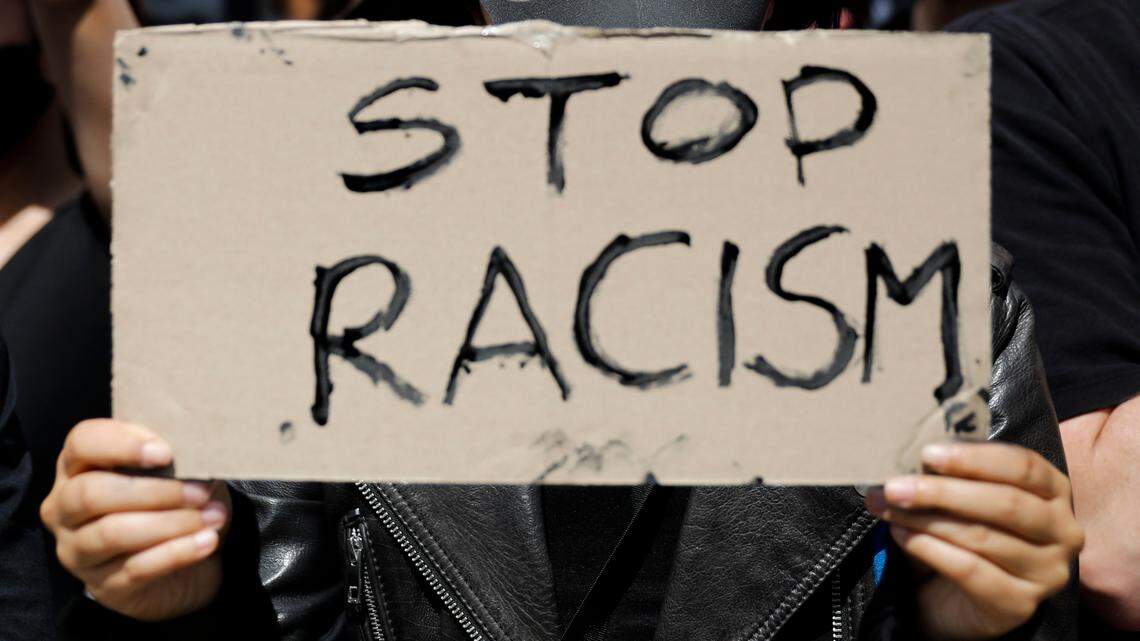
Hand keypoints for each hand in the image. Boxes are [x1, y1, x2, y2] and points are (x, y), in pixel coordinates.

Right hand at [40, 419, 228, 620]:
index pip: (82, 443)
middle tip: (200, 492)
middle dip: (154, 491)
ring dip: (171, 523)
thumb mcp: (175, 472)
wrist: (189, 562)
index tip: (166, 452)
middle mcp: (64, 508)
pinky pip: (136, 568)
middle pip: (91, 493)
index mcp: (78, 467)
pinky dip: (178, 552)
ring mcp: (77, 550)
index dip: (120, 444)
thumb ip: (174, 457)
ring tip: (213, 516)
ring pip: (113, 533)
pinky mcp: (102, 586)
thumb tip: (196, 452)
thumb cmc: (174, 503)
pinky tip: (207, 541)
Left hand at [866, 442, 1083, 640]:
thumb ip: (951, 476)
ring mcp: (1046, 572)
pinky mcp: (1020, 605)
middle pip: (1006, 502)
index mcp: (1054, 493)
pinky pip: (970, 570)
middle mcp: (1063, 532)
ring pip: (982, 536)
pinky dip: (929, 549)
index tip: (927, 454)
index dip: (974, 458)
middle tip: (896, 487)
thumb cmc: (960, 536)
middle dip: (943, 492)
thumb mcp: (961, 499)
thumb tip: (914, 457)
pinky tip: (902, 535)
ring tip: (889, 509)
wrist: (953, 598)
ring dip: (926, 520)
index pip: (1024, 466)